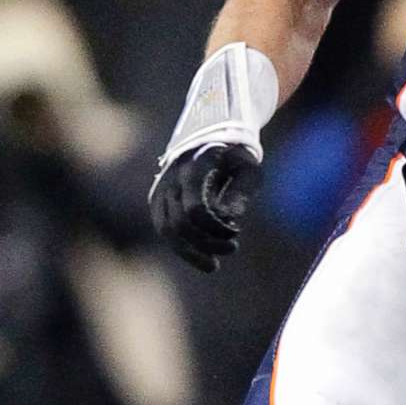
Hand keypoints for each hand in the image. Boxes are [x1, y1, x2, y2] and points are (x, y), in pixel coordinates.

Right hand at [149, 142, 262, 271]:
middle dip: (207, 243)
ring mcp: (161, 188)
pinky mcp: (157, 199)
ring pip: (166, 230)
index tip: (235, 231)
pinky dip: (181, 247)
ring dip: (189, 253)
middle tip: (232, 248)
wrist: (210, 138)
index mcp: (195, 166)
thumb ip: (242, 191)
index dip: (215, 228)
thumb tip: (229, 218)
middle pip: (180, 224)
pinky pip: (163, 228)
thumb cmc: (235, 157)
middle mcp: (172, 178)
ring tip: (213, 266)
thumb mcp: (248, 168)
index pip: (195, 209)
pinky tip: (201, 257)